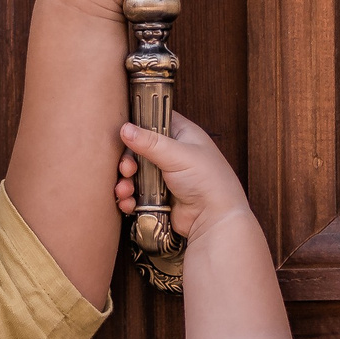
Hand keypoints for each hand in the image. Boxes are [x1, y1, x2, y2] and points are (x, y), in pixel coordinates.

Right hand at [116, 113, 253, 245]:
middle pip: (139, 149)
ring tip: (125, 189)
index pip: (156, 119)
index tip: (125, 132)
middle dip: (128, 160)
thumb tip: (125, 129)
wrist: (214, 219)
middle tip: (127, 168)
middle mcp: (172, 153)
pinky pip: (136, 194)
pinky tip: (128, 202)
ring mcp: (164, 176)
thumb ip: (150, 142)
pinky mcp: (157, 197)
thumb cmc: (207, 180)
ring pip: (135, 173)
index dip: (139, 124)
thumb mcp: (178, 155)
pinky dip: (129, 198)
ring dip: (126, 181)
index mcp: (182, 135)